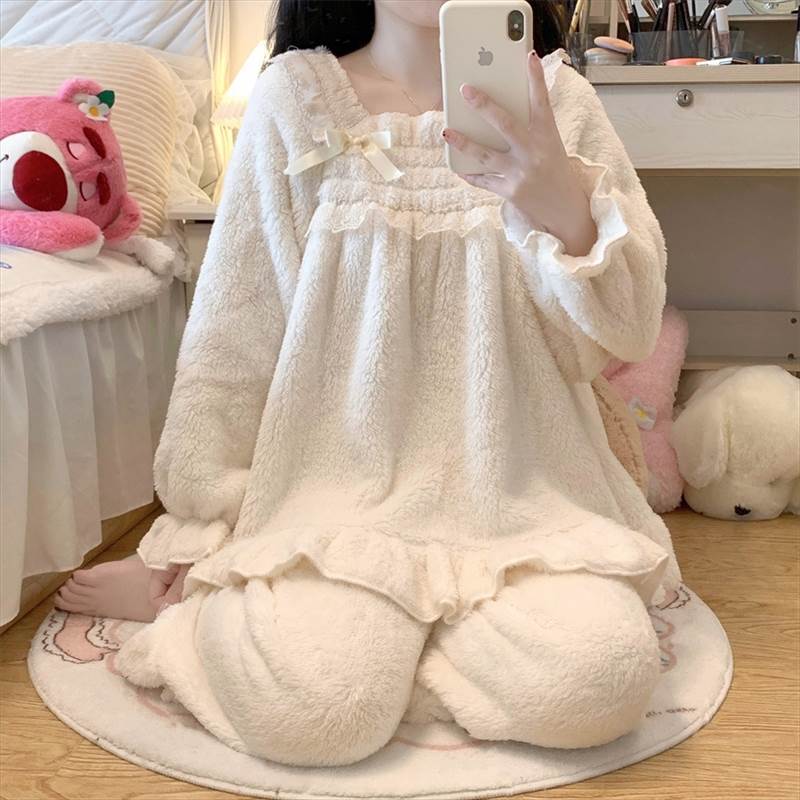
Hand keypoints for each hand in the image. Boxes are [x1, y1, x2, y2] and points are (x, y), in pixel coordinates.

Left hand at [442, 51, 596, 257]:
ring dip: (464, 143)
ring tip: (447, 131)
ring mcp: (521, 173)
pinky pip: (485, 181)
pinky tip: (457, 167)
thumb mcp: (550, 145)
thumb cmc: (554, 170)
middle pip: (505, 124)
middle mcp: (534, 153)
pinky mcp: (511, 192)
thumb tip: (499, 111)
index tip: (529, 57)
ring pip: (486, 155)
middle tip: (466, 89)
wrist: (565, 209)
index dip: (535, 79)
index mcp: (547, 136)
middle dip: (484, 106)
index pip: (541, 102)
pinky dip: (471, 174)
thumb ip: (531, 129)